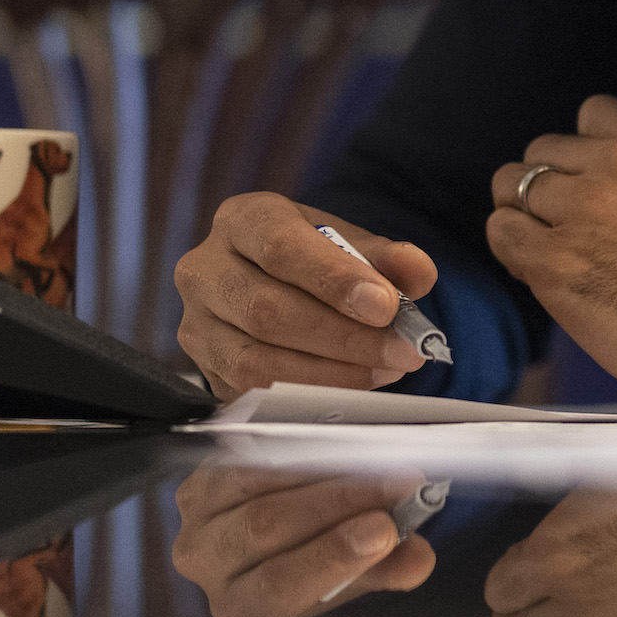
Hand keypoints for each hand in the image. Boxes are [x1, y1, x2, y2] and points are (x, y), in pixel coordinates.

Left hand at [170, 464, 436, 616]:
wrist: (271, 525)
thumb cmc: (309, 560)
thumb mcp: (348, 579)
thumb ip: (384, 570)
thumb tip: (419, 559)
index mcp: (242, 608)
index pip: (278, 586)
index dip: (332, 556)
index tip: (385, 529)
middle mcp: (205, 564)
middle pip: (267, 527)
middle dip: (339, 502)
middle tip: (399, 483)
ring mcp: (195, 515)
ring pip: (256, 482)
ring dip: (324, 467)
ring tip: (379, 458)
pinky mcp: (199, 473)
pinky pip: (246, 452)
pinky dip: (296, 446)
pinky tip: (340, 442)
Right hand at [175, 194, 440, 395]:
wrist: (271, 287)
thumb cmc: (311, 261)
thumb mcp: (348, 244)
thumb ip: (385, 256)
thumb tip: (419, 271)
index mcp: (242, 220)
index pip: (281, 247)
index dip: (334, 280)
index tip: (385, 306)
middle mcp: (205, 270)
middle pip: (268, 311)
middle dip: (344, 337)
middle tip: (402, 351)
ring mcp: (197, 325)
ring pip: (257, 361)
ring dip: (331, 374)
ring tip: (385, 370)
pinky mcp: (205, 371)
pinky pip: (252, 395)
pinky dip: (308, 396)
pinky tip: (353, 391)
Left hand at [488, 97, 616, 408]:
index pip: (592, 114)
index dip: (583, 152)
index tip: (588, 179)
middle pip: (541, 152)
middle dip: (547, 188)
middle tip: (560, 224)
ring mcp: (582, 211)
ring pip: (512, 187)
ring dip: (523, 218)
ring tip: (544, 249)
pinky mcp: (555, 261)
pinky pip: (504, 233)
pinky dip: (513, 251)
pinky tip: (537, 272)